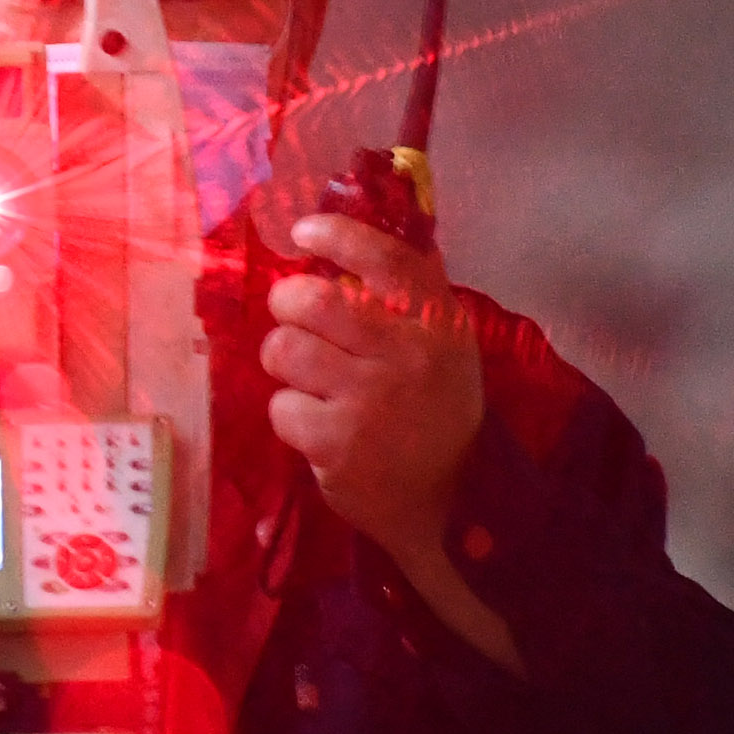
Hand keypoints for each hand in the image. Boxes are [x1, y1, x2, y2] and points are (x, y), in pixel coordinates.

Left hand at [264, 213, 486, 572]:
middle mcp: (407, 355)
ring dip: (282, 359)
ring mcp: (371, 401)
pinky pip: (282, 405)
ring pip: (286, 349)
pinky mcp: (338, 444)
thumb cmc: (438, 412)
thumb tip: (359, 230)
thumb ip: (410, 293)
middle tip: (291, 316)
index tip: (305, 233)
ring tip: (303, 374)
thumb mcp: (446, 346)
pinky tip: (315, 425)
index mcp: (437, 322)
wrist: (452, 503)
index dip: (336, 235)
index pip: (386, 257)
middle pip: (315, 300)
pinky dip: (288, 413)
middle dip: (286, 301)